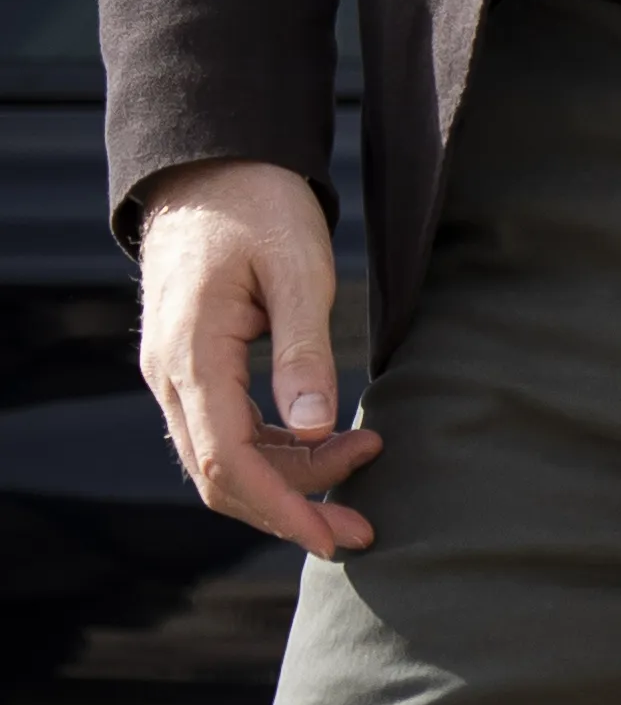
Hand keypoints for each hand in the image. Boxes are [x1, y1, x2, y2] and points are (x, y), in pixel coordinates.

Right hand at [135, 158, 380, 553]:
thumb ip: (305, 350)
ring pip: (225, 458)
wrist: (216, 166)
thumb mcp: (298, 269)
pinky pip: (228, 431)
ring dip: (291, 479)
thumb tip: (315, 431)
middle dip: (292, 509)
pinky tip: (329, 441)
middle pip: (221, 475)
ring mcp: (176, 373)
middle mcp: (170, 374)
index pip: (227, 461)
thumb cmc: (259, 206)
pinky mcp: (194, 368)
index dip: (281, 508)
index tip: (333, 537)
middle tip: (365, 527)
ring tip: (367, 457)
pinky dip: (278, 450)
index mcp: (191, 354)